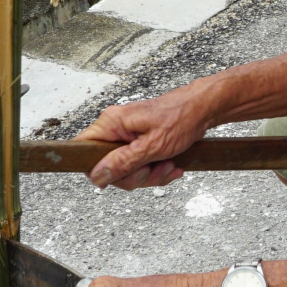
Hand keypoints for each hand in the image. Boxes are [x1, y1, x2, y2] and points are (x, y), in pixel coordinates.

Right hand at [78, 86, 215, 191]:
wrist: (203, 109)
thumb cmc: (181, 118)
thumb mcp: (152, 146)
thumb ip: (122, 162)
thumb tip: (97, 175)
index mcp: (112, 123)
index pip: (83, 149)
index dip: (95, 169)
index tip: (118, 176)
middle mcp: (116, 129)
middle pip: (108, 167)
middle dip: (134, 176)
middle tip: (153, 170)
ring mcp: (127, 137)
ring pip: (126, 170)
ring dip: (150, 175)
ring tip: (168, 166)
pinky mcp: (139, 144)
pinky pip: (139, 166)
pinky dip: (156, 171)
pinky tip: (171, 166)